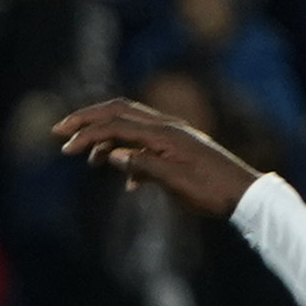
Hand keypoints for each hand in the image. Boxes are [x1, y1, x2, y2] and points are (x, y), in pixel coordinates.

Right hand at [52, 97, 259, 219]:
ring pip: (129, 126)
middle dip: (87, 119)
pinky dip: (127, 155)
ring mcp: (173, 134)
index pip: (116, 124)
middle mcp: (167, 126)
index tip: (65, 148)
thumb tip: (111, 155)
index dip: (87, 134)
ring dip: (105, 139)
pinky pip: (143, 142)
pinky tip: (127, 182)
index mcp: (164, 133)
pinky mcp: (177, 147)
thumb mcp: (175, 182)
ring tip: (89, 162)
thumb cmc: (212, 190)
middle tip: (60, 131)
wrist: (245, 194)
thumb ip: (142, 166)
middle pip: (119, 111)